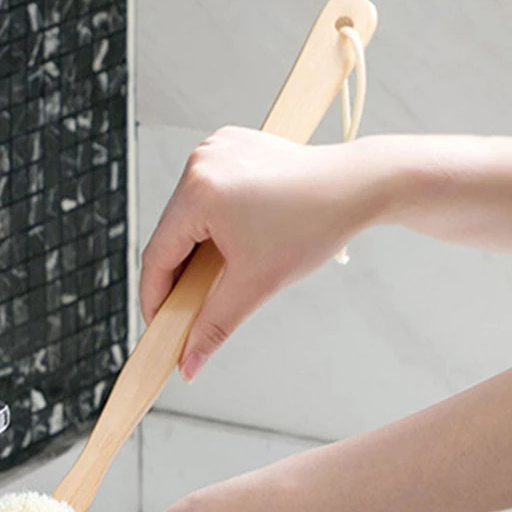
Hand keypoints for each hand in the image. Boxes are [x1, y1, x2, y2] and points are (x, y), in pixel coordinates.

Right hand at [143, 128, 386, 378]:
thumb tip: (187, 365)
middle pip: (169, 236)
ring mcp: (213, 150)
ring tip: (213, 279)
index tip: (160, 328)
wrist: (357, 184)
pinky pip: (204, 196)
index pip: (156, 257)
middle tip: (188, 312)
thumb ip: (213, 327)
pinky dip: (210, 224)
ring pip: (185, 217)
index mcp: (199, 192)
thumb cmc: (314, 226)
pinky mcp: (228, 146)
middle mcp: (199, 163)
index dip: (154, 300)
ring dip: (193, 251)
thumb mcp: (256, 284)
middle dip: (177, 278)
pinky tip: (229, 243)